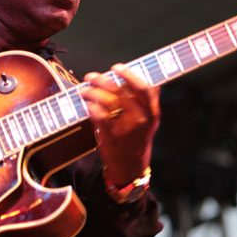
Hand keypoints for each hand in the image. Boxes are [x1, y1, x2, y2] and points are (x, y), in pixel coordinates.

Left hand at [81, 64, 159, 185]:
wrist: (130, 168)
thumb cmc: (137, 139)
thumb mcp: (149, 121)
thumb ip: (147, 101)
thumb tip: (141, 76)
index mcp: (152, 113)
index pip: (144, 88)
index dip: (129, 75)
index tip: (116, 68)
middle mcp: (140, 119)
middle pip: (120, 91)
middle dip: (102, 80)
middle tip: (91, 76)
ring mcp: (125, 128)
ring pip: (107, 101)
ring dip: (92, 92)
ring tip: (84, 90)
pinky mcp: (110, 136)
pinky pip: (98, 115)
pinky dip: (91, 107)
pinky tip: (87, 105)